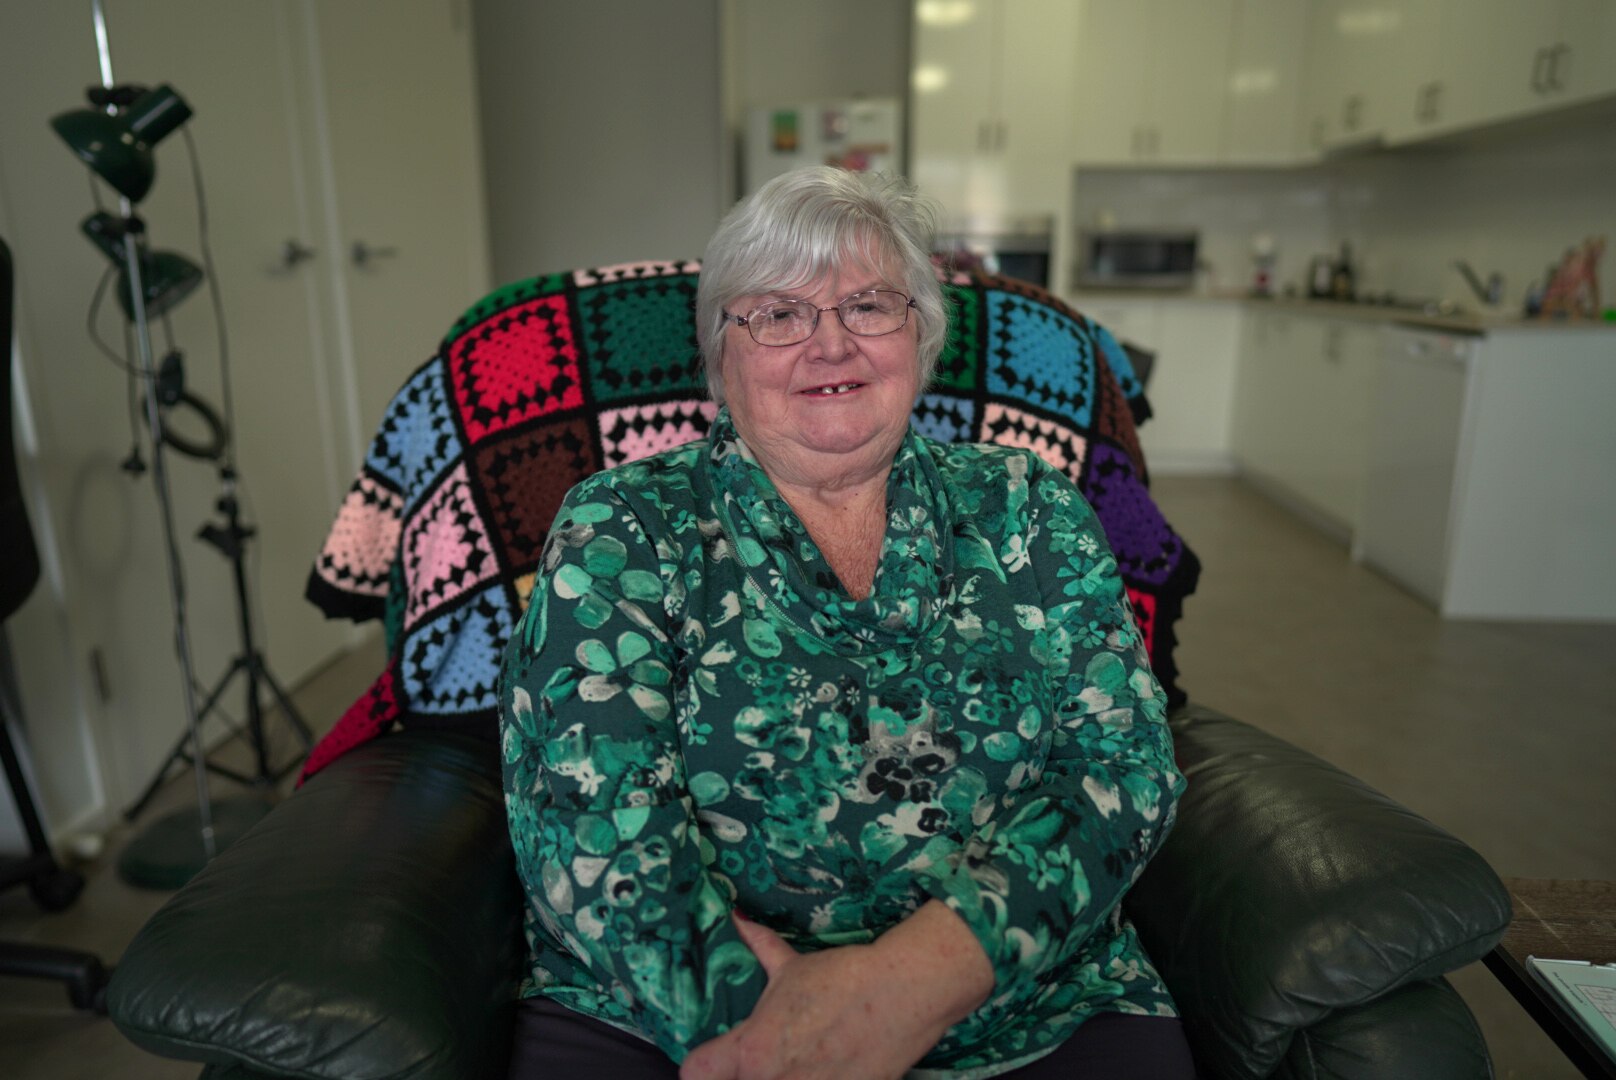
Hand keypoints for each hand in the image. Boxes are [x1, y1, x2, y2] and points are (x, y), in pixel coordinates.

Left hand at [680, 903, 993, 1079]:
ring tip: (799, 1064)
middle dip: (742, 1075)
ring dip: (780, 1078)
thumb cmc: (843, 978)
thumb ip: (760, 949)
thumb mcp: (793, 967)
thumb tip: (737, 919)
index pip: (695, 1073)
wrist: (902, 994)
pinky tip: (825, 1069)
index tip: (714, 1060)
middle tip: (764, 1059)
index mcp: (751, 1049)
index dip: (701, 1067)